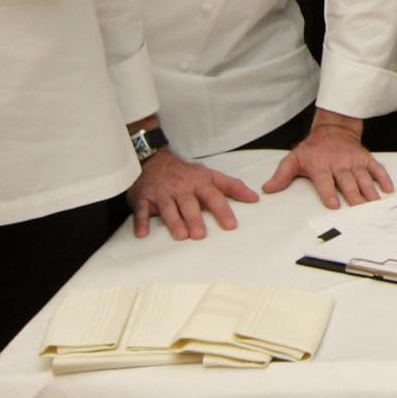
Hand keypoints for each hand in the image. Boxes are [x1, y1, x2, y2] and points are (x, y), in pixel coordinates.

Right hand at [126, 151, 259, 240]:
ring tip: (181, 236)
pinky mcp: (143, 198)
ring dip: (173, 222)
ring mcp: (161, 193)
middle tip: (201, 235)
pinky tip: (143, 234)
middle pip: (189, 204)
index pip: (214, 196)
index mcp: (199, 183)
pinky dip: (141, 222)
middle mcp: (181, 188)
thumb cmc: (187, 174)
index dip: (223, 210)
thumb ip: (232, 187)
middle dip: (195, 219)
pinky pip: (141, 210)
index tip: (231, 226)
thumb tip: (255, 198)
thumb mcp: (210, 176)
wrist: (154, 161)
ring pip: (167, 208)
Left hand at [263, 109, 390, 207]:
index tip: (334, 204)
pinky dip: (384, 178)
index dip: (329, 193)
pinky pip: (377, 168)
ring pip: (363, 177)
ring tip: (375, 203)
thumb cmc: (313, 148)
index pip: (325, 181)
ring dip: (370, 191)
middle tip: (360, 209)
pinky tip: (388, 190)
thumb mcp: (294, 159)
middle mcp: (339, 163)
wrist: (333, 129)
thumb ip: (282, 175)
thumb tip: (268, 189)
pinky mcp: (365, 158)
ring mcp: (354, 161)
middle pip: (347, 182)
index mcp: (321, 165)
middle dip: (354, 196)